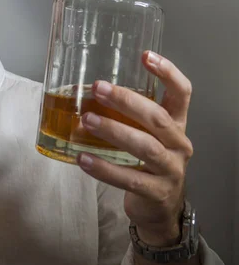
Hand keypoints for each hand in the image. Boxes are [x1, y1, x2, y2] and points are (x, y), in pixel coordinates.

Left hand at [77, 51, 193, 245]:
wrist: (160, 208)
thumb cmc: (146, 162)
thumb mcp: (145, 134)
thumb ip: (126, 116)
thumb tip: (83, 93)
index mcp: (177, 124)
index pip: (182, 93)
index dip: (168, 73)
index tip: (146, 56)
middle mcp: (178, 144)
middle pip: (157, 117)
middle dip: (127, 100)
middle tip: (98, 88)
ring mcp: (170, 169)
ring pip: (144, 146)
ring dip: (113, 131)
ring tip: (86, 120)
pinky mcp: (156, 192)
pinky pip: (129, 179)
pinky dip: (104, 168)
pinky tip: (82, 159)